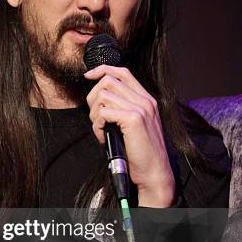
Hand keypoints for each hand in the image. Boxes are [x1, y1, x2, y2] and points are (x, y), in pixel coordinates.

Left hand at [85, 65, 175, 207]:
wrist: (153, 172)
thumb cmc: (140, 153)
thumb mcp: (133, 125)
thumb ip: (122, 109)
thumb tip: (99, 100)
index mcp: (146, 99)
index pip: (122, 71)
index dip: (102, 70)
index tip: (88, 76)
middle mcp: (145, 100)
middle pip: (108, 80)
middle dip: (93, 99)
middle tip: (96, 119)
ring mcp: (140, 108)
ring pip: (103, 96)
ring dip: (95, 115)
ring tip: (101, 130)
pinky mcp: (133, 118)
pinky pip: (104, 112)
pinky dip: (97, 125)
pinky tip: (104, 136)